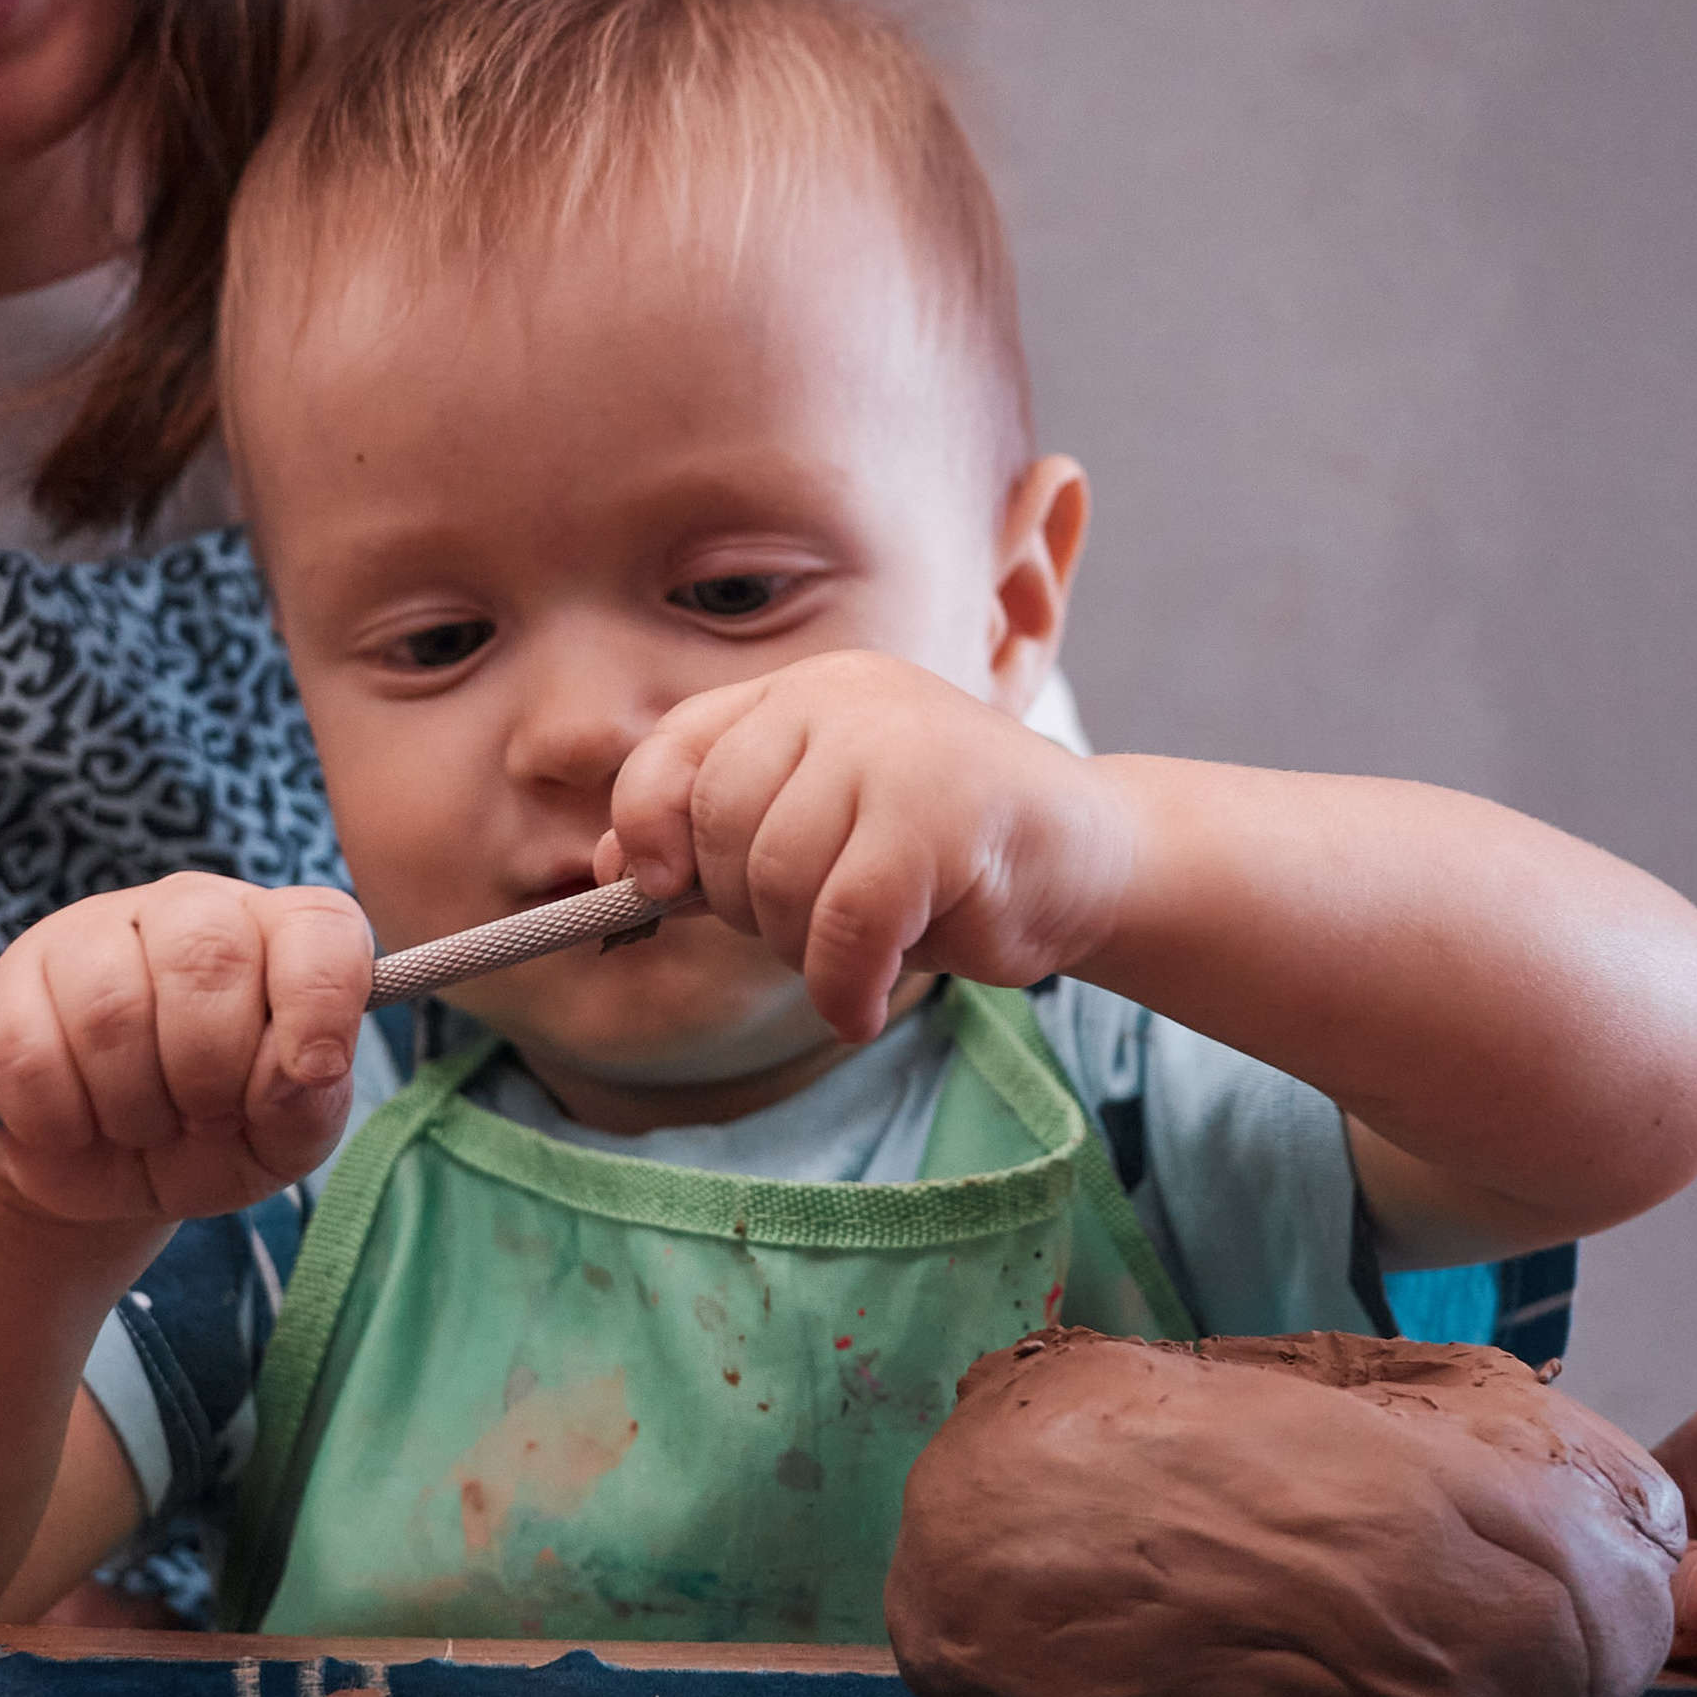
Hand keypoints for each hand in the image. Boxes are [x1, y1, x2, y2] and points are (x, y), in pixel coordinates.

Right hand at [0, 876, 373, 1227]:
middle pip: (209, 954)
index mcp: (275, 935)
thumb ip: (306, 1107)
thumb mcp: (277, 1143)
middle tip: (203, 1118)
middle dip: (211, 1068)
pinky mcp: (10, 982)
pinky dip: (58, 1118)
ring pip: (112, 1006)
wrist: (97, 1172)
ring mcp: (91, 933)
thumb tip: (300, 1069)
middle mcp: (189, 910)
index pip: (319, 925)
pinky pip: (28, 1052)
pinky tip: (75, 1127)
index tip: (312, 1070)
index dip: (321, 998)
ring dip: (132, 1104)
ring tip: (140, 1125)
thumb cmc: (209, 1138)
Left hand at [597, 651, 1130, 1039]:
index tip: (649, 883)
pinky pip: (844, 920)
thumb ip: (719, 847)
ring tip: (857, 954)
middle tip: (810, 932)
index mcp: (802, 694)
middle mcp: (842, 699)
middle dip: (745, 906)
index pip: (679, 745)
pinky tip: (864, 1002)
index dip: (645, 818)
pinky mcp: (943, 809)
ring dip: (803, 950)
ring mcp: (896, 744)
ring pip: (778, 876)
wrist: (1087, 861)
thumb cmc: (942, 861)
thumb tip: (609, 871)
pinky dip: (841, 983)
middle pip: (720, 820)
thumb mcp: (816, 841)